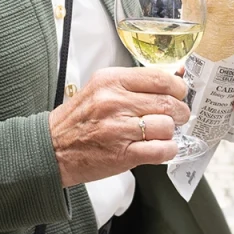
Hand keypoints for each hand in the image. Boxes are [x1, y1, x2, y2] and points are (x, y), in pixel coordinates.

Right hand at [48, 67, 189, 187]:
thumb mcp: (99, 89)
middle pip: (167, 102)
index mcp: (110, 81)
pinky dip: (168, 150)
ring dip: (171, 132)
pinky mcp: (123, 155)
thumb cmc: (78, 120)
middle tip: (178, 116)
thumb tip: (172, 80)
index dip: (177, 87)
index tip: (179, 93)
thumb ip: (131, 85)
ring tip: (162, 133)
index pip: (158, 78)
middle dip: (180, 111)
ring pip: (167, 126)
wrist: (53, 148)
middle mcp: (114, 102)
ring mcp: (118, 129)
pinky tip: (161, 148)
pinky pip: (161, 150)